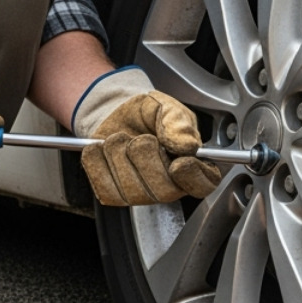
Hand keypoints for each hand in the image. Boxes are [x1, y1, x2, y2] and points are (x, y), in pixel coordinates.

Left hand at [73, 67, 218, 205]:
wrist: (115, 113)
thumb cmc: (146, 113)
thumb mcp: (166, 108)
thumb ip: (178, 123)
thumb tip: (188, 146)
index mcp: (192, 163)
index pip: (203, 183)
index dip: (192, 177)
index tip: (178, 163)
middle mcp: (170, 185)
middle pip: (164, 191)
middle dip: (146, 159)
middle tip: (139, 138)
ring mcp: (142, 194)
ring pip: (132, 191)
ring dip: (119, 157)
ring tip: (118, 138)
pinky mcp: (114, 195)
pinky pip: (105, 190)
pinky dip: (98, 164)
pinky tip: (100, 149)